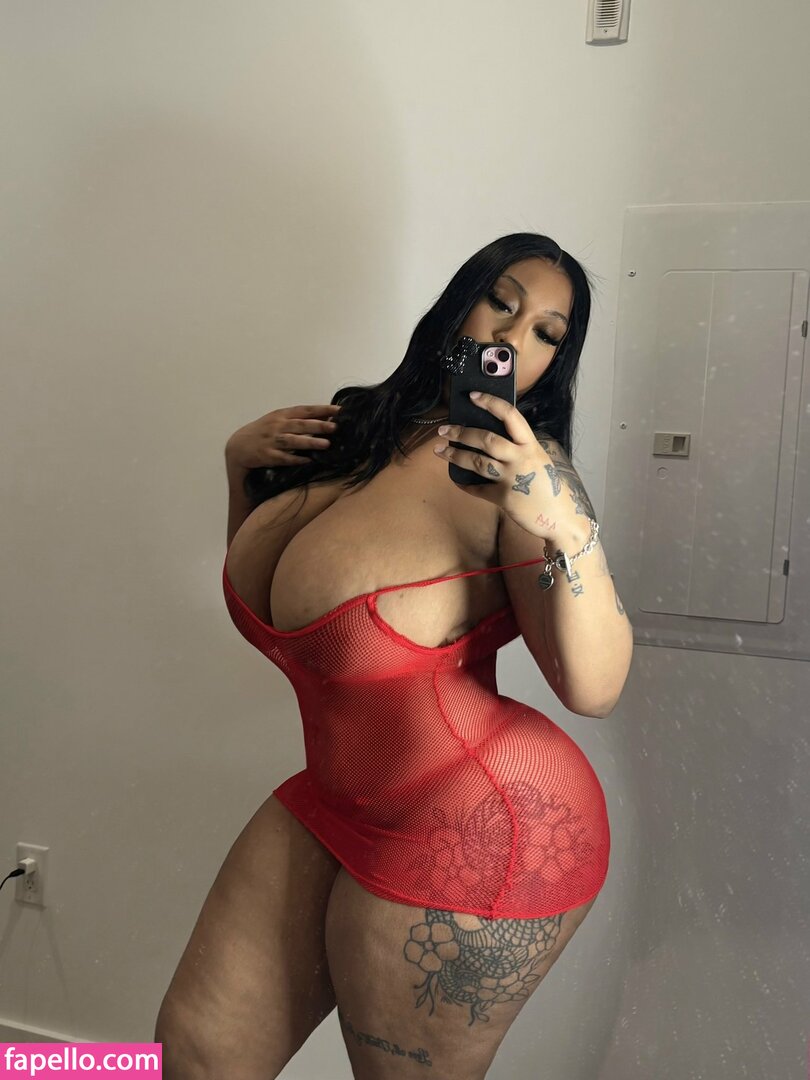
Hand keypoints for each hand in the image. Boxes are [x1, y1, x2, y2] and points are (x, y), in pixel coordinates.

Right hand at [225, 402, 342, 470]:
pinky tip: (309, 460)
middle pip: (301, 424)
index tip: (338, 410)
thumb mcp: (277, 420)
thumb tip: (323, 420)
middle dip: (318, 425)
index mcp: (281, 415)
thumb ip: (296, 419)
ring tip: (326, 444)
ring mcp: (272, 441)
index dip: (322, 410)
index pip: (305, 410)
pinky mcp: (268, 456)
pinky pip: (284, 458)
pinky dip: (296, 459)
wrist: (238, 447)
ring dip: (310, 442)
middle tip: (335, 427)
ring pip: (293, 441)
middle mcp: (277, 426)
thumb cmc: (262, 432)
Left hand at [432, 391, 583, 541]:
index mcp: (531, 445)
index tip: (473, 396)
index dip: (491, 403)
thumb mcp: (538, 460)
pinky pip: (477, 489)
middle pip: (486, 439)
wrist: (561, 517)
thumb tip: (488, 438)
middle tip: (444, 429)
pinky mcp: (504, 498)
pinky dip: (465, 484)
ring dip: (455, 455)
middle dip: (461, 433)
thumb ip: (519, 449)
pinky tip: (456, 479)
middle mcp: (521, 458)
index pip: (510, 416)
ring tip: (440, 450)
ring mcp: (512, 478)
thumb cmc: (548, 487)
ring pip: (477, 462)